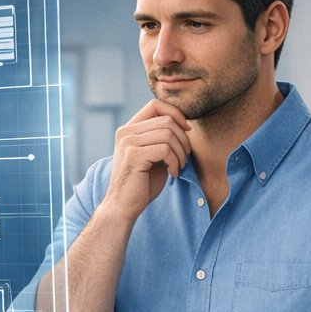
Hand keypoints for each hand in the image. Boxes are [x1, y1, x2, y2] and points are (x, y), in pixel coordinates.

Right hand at [100, 99, 191, 221]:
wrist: (123, 207)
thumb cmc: (141, 184)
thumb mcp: (153, 156)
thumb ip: (162, 139)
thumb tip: (185, 125)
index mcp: (129, 129)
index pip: (156, 105)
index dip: (176, 113)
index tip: (187, 130)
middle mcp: (126, 132)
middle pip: (166, 120)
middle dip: (183, 139)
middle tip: (184, 158)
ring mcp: (128, 142)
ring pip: (168, 134)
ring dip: (180, 153)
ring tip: (178, 167)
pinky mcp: (134, 155)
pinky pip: (166, 149)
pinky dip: (175, 162)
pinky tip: (172, 173)